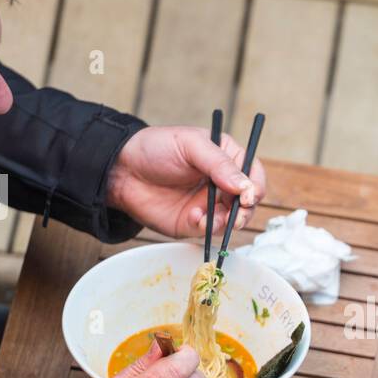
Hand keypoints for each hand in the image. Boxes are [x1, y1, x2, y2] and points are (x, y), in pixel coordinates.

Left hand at [107, 125, 267, 238]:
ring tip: (208, 216)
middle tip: (236, 214)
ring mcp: (209, 204)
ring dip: (226, 222)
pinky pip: (210, 231)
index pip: (253, 173)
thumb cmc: (155, 148)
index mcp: (226, 158)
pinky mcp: (194, 222)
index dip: (256, 186)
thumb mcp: (190, 146)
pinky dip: (206, 228)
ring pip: (233, 220)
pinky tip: (193, 217)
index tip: (248, 196)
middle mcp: (222, 182)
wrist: (121, 171)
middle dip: (244, 210)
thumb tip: (245, 187)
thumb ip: (219, 165)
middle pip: (249, 202)